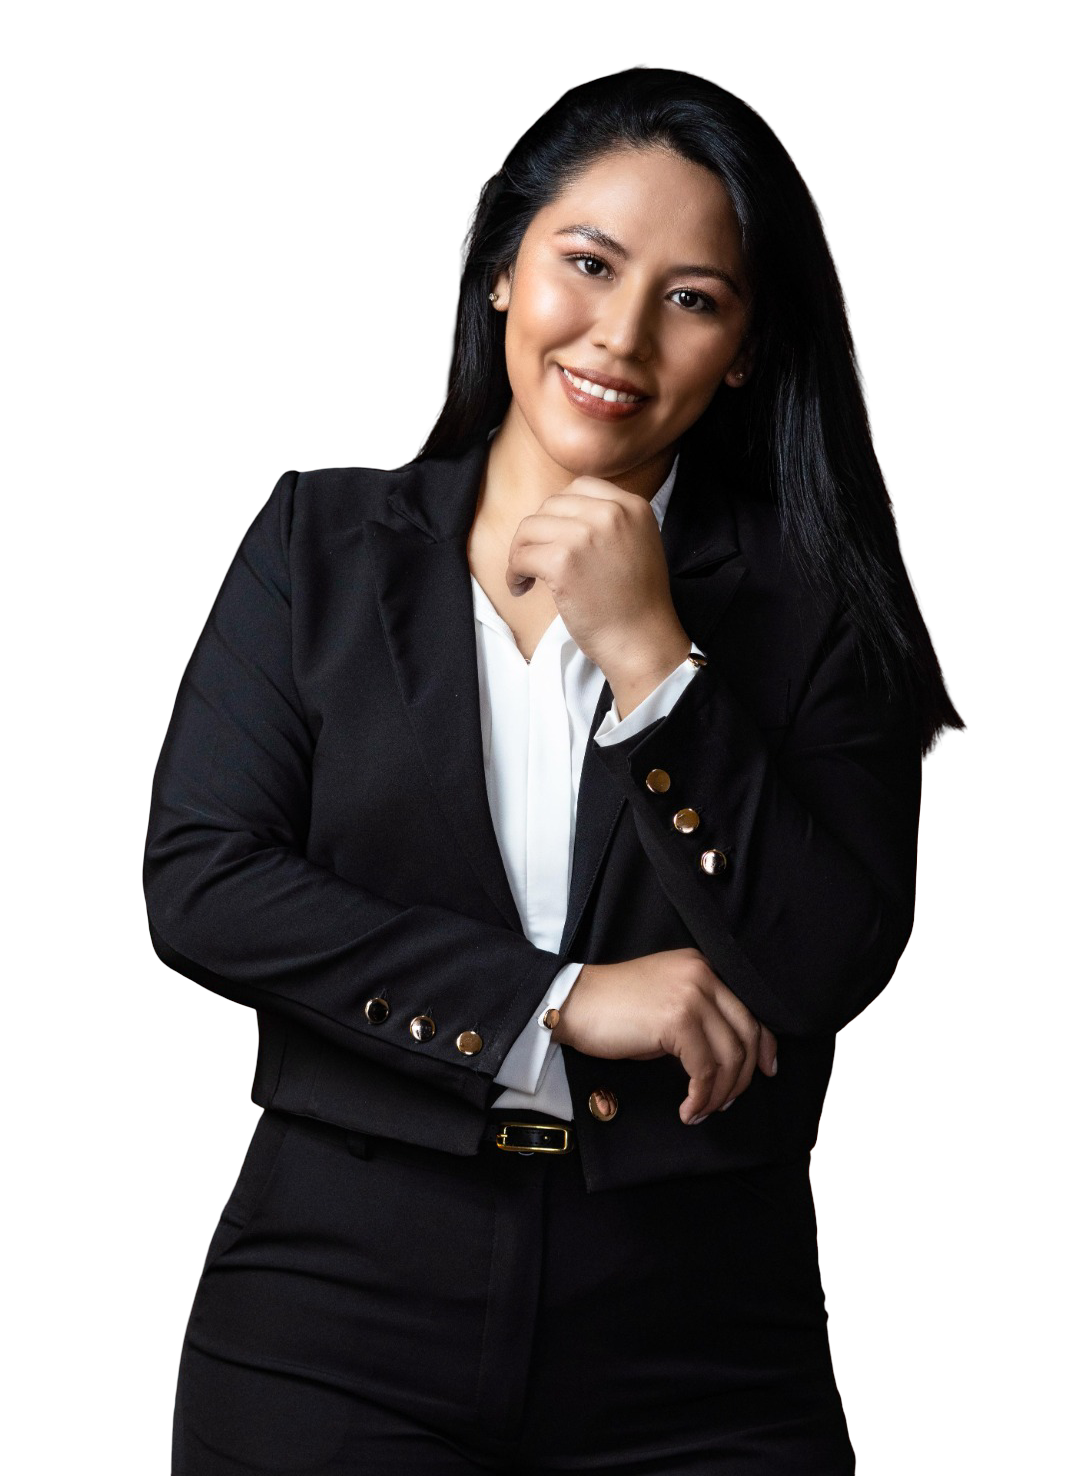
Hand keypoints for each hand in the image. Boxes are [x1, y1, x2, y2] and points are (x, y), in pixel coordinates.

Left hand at [504, 477, 686, 684]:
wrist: (642, 640)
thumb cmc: (637, 603)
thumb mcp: (639, 544)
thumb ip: (611, 522)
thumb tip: (562, 515)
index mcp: (632, 506)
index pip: (580, 487)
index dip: (559, 512)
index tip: (554, 536)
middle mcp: (610, 513)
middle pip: (550, 505)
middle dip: (538, 533)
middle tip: (536, 560)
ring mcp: (585, 535)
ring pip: (529, 528)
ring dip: (521, 552)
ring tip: (526, 576)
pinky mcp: (563, 561)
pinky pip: (521, 556)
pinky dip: (514, 573)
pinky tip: (522, 587)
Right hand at [552, 949, 777, 1124]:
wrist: (573, 1003)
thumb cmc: (614, 1009)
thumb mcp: (666, 1003)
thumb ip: (700, 1017)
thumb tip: (729, 1059)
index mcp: (702, 967)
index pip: (748, 1009)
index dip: (764, 1044)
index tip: (767, 1070)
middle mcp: (703, 975)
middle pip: (746, 1033)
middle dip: (743, 1076)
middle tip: (727, 1101)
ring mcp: (691, 995)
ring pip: (729, 1056)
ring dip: (720, 1093)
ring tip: (702, 1110)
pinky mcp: (677, 1020)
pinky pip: (704, 1069)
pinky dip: (701, 1096)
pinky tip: (689, 1109)